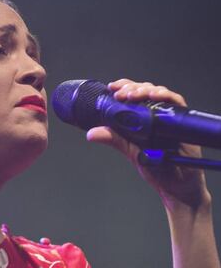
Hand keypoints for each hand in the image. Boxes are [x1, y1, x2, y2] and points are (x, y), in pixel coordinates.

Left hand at [86, 78, 210, 210]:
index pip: (132, 93)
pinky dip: (165, 96)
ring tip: (132, 95)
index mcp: (141, 116)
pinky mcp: (181, 120)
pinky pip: (176, 102)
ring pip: (158, 92)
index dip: (123, 86)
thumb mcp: (129, 150)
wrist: (176, 184)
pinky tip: (155, 96)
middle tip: (120, 93)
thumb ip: (113, 139)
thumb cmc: (155, 166)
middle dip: (131, 87)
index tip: (112, 87)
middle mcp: (155, 113)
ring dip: (144, 90)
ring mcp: (168, 115)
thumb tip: (91, 134)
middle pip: (144, 89)